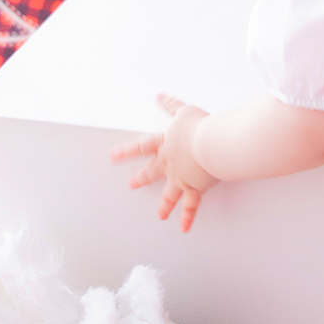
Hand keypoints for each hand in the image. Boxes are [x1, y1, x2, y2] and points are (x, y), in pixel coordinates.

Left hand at [110, 93, 218, 231]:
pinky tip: (184, 227)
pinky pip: (191, 206)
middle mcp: (169, 163)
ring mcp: (181, 178)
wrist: (211, 145)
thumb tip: (159, 95)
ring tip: (161, 215)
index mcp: (165, 143)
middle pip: (152, 171)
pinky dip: (188, 217)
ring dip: (165, 205)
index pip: (141, 147)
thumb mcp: (185, 110)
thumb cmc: (200, 126)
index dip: (125, 152)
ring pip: (170, 194)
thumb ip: (172, 105)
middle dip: (141, 178)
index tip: (112, 157)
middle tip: (132, 184)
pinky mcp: (195, 188)